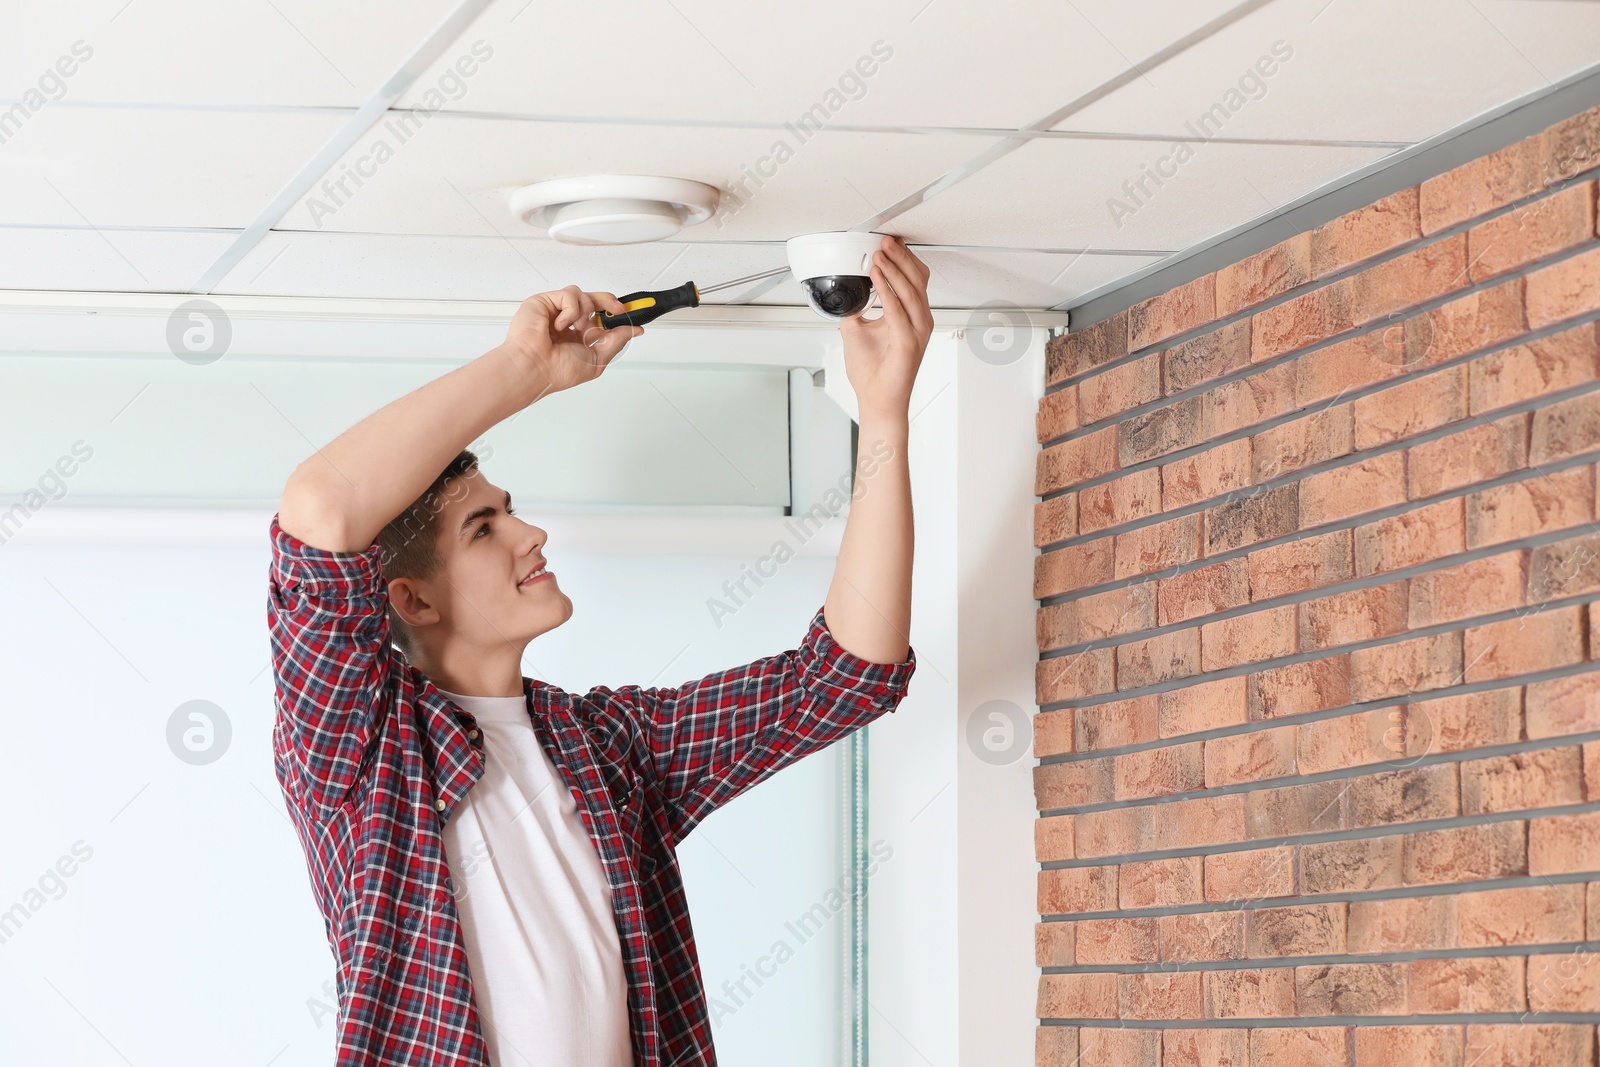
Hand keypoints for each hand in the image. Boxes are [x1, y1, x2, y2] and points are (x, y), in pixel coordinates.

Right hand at [501, 285, 643, 394]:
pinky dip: (571, 310)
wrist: (535, 366)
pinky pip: (569, 294)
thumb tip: (635, 330)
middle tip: (618, 308)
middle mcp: (566, 323)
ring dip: (586, 311)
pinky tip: (560, 324)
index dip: (613, 313)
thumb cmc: (557, 370)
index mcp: (576, 338)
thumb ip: (616, 341)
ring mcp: (555, 311)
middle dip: (608, 302)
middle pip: (592, 301)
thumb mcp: (598, 359)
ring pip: (582, 295)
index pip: (598, 318)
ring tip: (576, 328)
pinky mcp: (544, 301)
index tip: (628, 313)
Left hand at [838, 236, 932, 419]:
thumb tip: (845, 290)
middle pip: (916, 279)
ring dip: (893, 269)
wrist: (877, 400)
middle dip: (900, 257)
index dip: (903, 258)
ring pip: (910, 291)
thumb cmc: (873, 373)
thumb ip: (855, 308)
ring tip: (879, 254)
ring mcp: (917, 332)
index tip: (888, 242)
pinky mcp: (909, 342)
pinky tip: (876, 278)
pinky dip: (886, 291)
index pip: (914, 279)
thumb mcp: (857, 330)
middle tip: (884, 241)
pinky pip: (898, 310)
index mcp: (911, 317)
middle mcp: (919, 321)